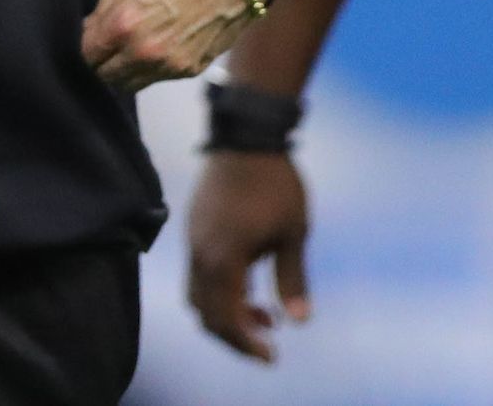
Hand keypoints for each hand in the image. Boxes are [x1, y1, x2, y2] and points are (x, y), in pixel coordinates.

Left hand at [80, 0, 260, 90]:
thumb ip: (107, 4)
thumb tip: (92, 25)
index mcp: (123, 25)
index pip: (85, 54)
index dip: (83, 43)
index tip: (88, 34)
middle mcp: (143, 54)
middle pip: (104, 76)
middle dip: (101, 60)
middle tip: (106, 42)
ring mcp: (168, 66)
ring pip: (130, 84)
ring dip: (124, 70)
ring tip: (130, 45)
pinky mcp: (190, 70)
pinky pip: (158, 78)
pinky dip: (150, 67)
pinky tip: (157, 44)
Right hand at [188, 150, 311, 362]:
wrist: (246, 136)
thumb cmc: (276, 184)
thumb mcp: (294, 232)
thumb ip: (293, 279)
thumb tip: (299, 321)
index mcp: (224, 260)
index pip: (227, 319)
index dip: (247, 344)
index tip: (271, 356)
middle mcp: (200, 255)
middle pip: (207, 315)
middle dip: (235, 336)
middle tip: (267, 342)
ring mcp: (193, 241)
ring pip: (199, 296)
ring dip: (226, 313)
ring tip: (263, 313)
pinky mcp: (194, 229)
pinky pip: (198, 275)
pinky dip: (219, 291)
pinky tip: (247, 284)